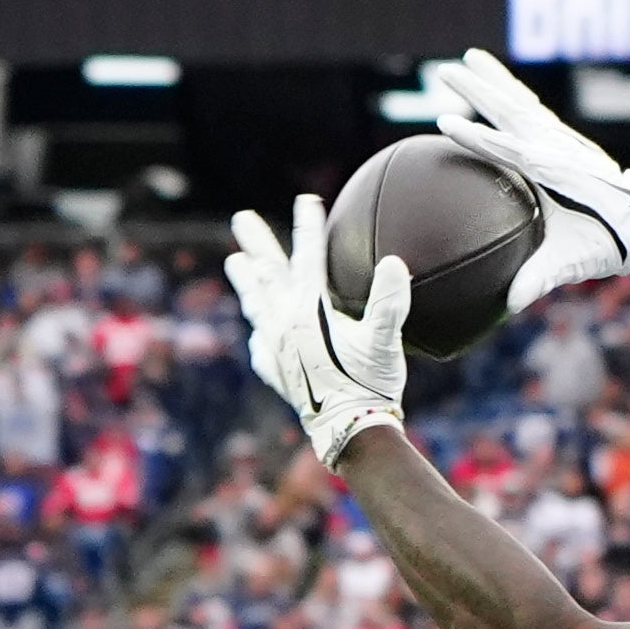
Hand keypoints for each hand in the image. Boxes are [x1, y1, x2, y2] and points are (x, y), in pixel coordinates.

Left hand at [224, 197, 410, 470]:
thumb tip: (395, 263)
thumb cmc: (370, 383)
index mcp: (309, 309)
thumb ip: (389, 302)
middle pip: (268, 273)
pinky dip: (258, 333)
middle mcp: (286, 323)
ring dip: (246, 282)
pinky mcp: (278, 372)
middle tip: (241, 219)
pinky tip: (258, 334)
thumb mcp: (384, 340)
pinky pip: (261, 347)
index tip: (306, 199)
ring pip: (257, 305)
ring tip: (234, 263)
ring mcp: (277, 349)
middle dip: (256, 243)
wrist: (349, 429)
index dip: (308, 225)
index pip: (307, 256)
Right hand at [428, 46, 629, 311]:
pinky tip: (503, 85)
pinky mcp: (568, 142)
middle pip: (511, 111)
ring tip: (469, 57)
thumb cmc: (608, 246)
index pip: (508, 151)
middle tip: (444, 70)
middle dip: (476, 89)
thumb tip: (511, 303)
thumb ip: (540, 278)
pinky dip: (515, 93)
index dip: (475, 138)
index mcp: (555, 173)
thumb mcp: (572, 263)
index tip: (444, 124)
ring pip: (523, 101)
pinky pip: (536, 110)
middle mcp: (559, 148)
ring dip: (495, 79)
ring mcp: (565, 141)